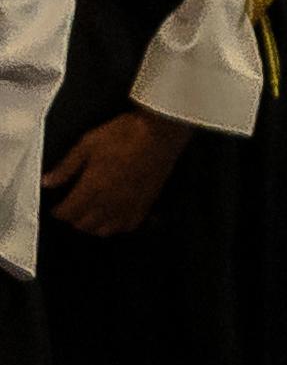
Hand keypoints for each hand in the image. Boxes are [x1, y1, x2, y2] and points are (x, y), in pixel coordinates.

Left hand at [44, 106, 191, 237]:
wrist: (160, 134)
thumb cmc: (125, 134)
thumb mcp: (88, 144)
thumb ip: (66, 166)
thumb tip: (49, 181)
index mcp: (92, 187)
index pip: (68, 212)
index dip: (58, 211)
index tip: (56, 207)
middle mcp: (109, 202)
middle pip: (84, 224)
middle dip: (73, 219)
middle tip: (70, 209)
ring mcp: (128, 206)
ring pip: (104, 229)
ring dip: (92, 225)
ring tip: (89, 216)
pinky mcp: (144, 205)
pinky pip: (127, 226)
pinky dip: (116, 226)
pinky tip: (113, 218)